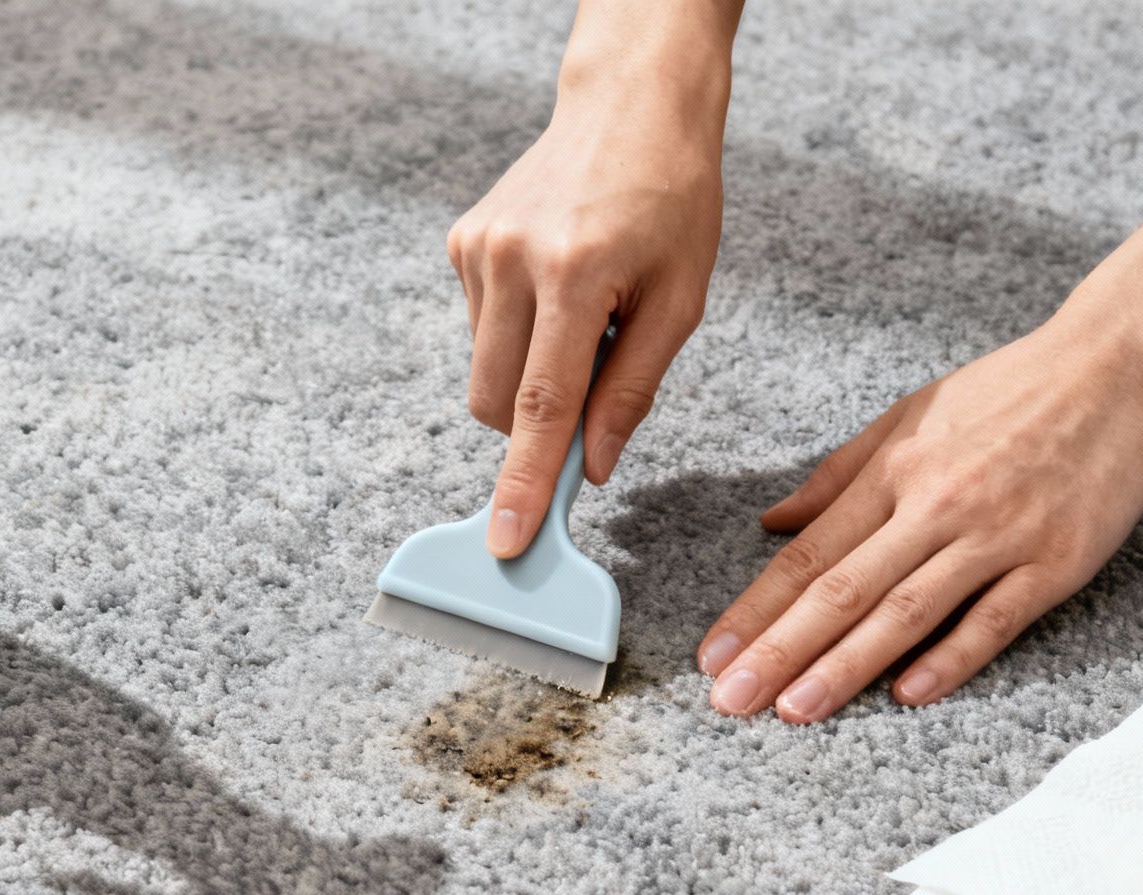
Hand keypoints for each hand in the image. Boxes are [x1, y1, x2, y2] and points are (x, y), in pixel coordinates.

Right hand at [449, 39, 729, 557]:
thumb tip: (592, 467)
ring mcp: (477, 248)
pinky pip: (480, 329)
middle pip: (495, 403)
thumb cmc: (672, 200)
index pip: (541, 407)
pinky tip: (559, 287)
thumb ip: (633, 389)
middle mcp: (512, 259)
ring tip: (586, 315)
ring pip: (483, 372)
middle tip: (595, 388)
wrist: (631, 106)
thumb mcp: (681, 300)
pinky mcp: (461, 241)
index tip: (505, 540)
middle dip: (533, 430)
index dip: (524, 482)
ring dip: (529, 374)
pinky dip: (518, 334)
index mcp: (576, 274)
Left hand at [696, 323, 1142, 720]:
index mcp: (895, 470)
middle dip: (779, 650)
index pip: (809, 556)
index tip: (714, 657)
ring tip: (795, 710)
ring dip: (845, 666)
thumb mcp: (910, 414)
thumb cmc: (1011, 390)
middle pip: (843, 590)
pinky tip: (907, 694)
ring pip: (906, 612)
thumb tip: (772, 522)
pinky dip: (950, 658)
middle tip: (731, 700)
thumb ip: (839, 475)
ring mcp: (996, 536)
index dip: (756, 610)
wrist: (1118, 366)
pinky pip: (994, 619)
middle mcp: (935, 505)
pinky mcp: (1054, 561)